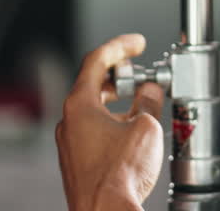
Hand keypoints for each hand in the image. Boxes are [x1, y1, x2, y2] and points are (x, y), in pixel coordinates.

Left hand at [56, 34, 163, 210]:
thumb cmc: (118, 175)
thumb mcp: (145, 126)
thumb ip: (148, 100)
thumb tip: (150, 91)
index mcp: (80, 104)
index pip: (97, 60)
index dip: (120, 47)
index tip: (136, 44)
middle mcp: (69, 122)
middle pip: (94, 84)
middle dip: (121, 76)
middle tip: (142, 74)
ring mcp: (71, 143)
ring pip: (95, 110)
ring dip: (119, 102)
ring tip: (144, 105)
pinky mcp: (78, 161)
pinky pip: (95, 131)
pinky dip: (114, 122)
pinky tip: (133, 133)